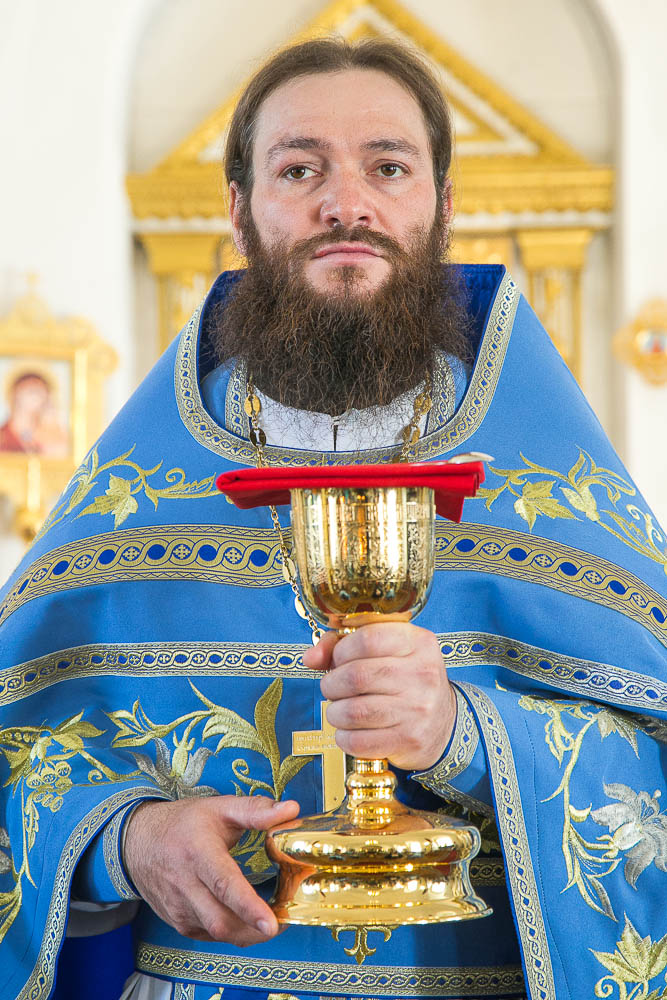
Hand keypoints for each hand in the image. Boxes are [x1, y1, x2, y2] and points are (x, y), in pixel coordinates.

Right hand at [123, 795, 298, 944]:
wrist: (137, 842)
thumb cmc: (182, 823)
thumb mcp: (220, 808)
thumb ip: (256, 810)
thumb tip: (292, 809)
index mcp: (198, 852)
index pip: (224, 884)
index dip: (249, 906)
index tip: (271, 923)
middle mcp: (185, 885)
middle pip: (222, 920)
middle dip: (255, 929)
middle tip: (284, 920)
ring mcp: (179, 909)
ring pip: (218, 932)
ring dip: (248, 932)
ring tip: (270, 918)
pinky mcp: (179, 923)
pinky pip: (211, 936)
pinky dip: (233, 932)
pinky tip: (246, 919)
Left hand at [303, 623, 454, 770]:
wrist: (445, 723)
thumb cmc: (406, 681)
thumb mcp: (388, 651)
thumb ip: (345, 646)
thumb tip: (311, 658)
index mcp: (418, 644)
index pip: (368, 639)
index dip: (341, 650)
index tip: (338, 660)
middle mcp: (422, 674)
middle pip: (356, 676)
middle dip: (332, 684)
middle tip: (332, 688)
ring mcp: (418, 709)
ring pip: (354, 711)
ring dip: (335, 712)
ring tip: (339, 710)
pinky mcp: (409, 740)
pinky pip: (358, 742)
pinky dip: (343, 738)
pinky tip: (349, 731)